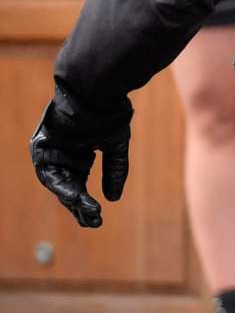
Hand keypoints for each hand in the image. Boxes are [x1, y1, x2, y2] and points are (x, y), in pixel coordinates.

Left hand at [29, 89, 132, 228]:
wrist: (96, 90)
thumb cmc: (108, 113)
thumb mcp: (115, 146)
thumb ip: (114, 171)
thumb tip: (113, 199)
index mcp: (79, 154)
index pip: (79, 185)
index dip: (86, 203)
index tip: (97, 219)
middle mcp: (62, 155)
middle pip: (67, 188)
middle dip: (79, 206)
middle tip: (92, 221)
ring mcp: (51, 151)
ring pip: (58, 183)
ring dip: (72, 199)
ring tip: (88, 212)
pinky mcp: (41, 146)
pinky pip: (49, 171)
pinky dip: (62, 185)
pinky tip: (75, 197)